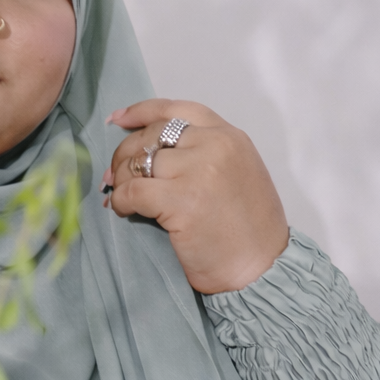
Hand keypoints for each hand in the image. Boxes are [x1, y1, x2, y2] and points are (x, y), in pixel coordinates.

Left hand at [102, 98, 288, 294]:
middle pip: (152, 135)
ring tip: (120, 196)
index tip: (118, 120)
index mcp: (229, 137)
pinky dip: (121, 200)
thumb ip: (204, 153)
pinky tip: (123, 210)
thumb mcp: (237, 173)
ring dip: (121, 179)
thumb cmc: (250, 231)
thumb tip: (151, 152)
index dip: (141, 112)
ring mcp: (199, 171)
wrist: (264, 268)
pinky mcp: (181, 200)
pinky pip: (133, 191)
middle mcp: (215, 146)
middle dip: (125, 153)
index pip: (177, 110)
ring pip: (138, 161)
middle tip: (114, 174)